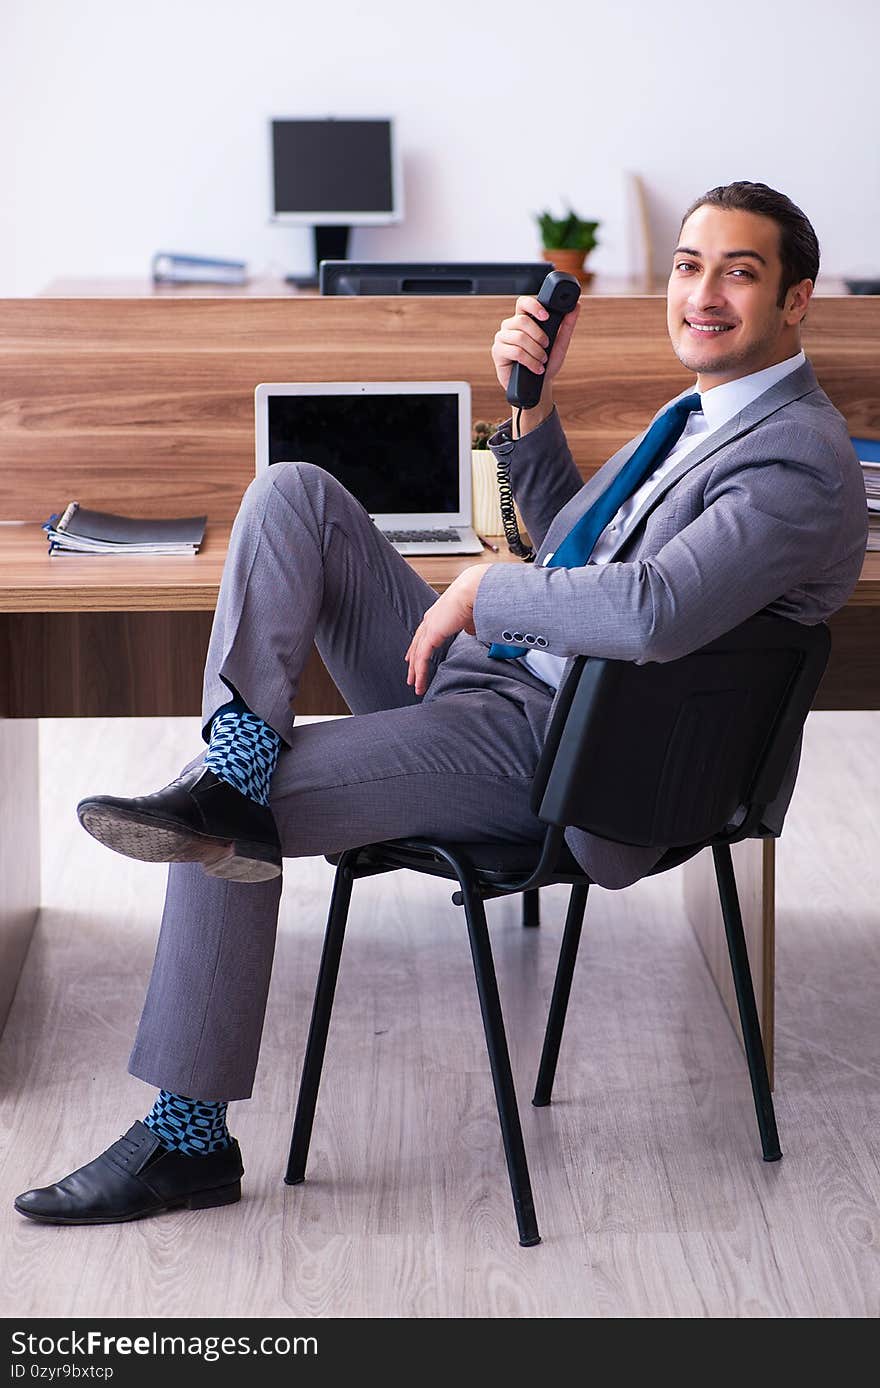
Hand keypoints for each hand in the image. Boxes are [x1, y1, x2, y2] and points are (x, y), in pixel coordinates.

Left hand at [405, 566, 488, 696]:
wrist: (473, 590)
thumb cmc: (476, 598)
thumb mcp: (471, 616)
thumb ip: (469, 625)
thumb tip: (471, 631)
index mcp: (438, 613)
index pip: (424, 634)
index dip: (419, 646)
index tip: (415, 658)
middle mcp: (430, 619)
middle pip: (417, 644)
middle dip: (413, 661)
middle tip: (411, 675)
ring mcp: (429, 626)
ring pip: (417, 654)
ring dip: (415, 671)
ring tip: (415, 686)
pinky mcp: (431, 634)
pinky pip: (422, 657)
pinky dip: (420, 671)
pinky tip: (420, 681)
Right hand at [491, 294, 580, 397]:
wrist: (539, 386)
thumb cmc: (547, 363)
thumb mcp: (561, 343)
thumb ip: (567, 324)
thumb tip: (576, 305)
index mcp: (524, 319)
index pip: (523, 303)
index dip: (533, 306)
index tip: (546, 316)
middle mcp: (511, 326)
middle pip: (522, 320)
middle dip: (539, 336)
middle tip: (547, 346)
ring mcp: (502, 338)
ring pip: (519, 337)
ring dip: (536, 351)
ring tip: (542, 361)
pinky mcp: (498, 352)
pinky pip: (515, 352)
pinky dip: (530, 361)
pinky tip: (536, 368)